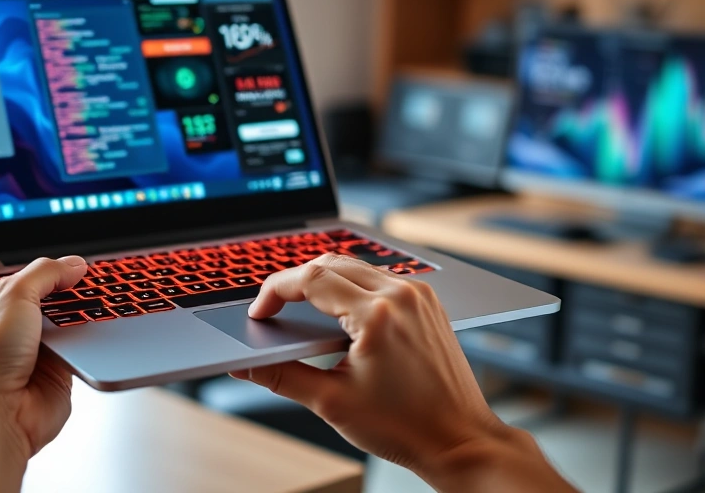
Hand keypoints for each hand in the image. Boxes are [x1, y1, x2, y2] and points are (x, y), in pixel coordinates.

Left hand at [0, 256, 86, 492]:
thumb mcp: (11, 294)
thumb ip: (45, 273)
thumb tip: (71, 264)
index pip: (2, 279)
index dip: (29, 269)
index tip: (55, 261)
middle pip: (35, 301)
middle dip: (58, 293)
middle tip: (78, 279)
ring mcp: (21, 356)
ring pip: (58, 325)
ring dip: (73, 316)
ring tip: (87, 301)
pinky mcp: (49, 376)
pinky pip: (74, 349)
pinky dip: (84, 341)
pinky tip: (90, 328)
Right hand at [230, 253, 574, 492]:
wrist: (459, 440)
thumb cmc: (406, 426)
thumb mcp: (331, 402)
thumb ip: (281, 376)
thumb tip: (245, 365)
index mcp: (377, 314)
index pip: (309, 279)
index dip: (274, 291)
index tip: (259, 313)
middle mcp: (401, 295)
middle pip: (329, 263)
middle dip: (294, 282)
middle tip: (273, 310)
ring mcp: (418, 296)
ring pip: (354, 267)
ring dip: (323, 281)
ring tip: (301, 311)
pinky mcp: (427, 302)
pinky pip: (379, 279)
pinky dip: (351, 287)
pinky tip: (339, 313)